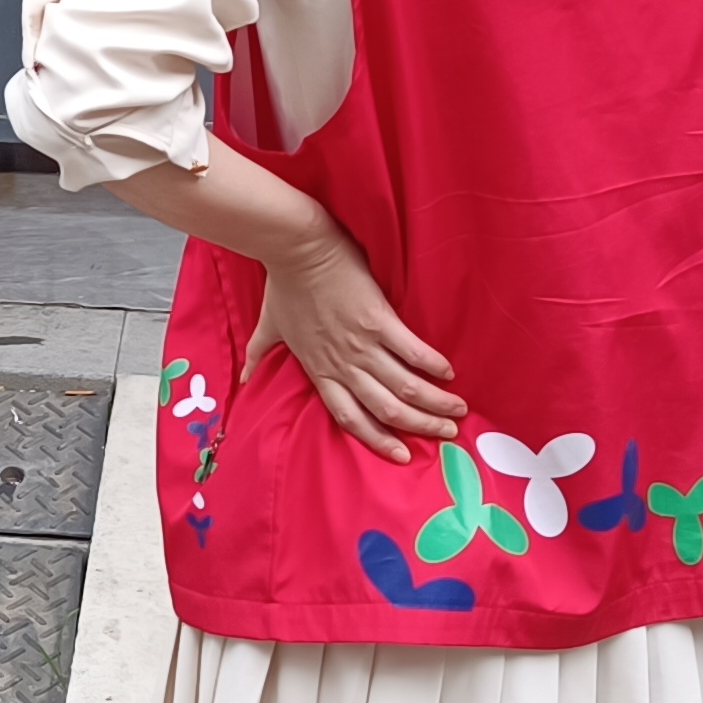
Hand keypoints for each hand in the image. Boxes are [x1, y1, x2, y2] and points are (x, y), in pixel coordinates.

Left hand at [244, 218, 463, 461]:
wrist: (296, 248)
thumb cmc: (283, 285)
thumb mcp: (269, 328)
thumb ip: (258, 356)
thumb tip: (243, 379)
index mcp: (319, 370)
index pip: (350, 417)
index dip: (377, 439)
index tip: (402, 455)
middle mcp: (342, 364)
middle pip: (386, 408)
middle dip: (419, 426)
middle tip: (446, 433)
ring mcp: (361, 343)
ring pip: (403, 386)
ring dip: (434, 401)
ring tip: (458, 409)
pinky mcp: (378, 318)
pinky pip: (410, 349)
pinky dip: (431, 364)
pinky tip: (448, 373)